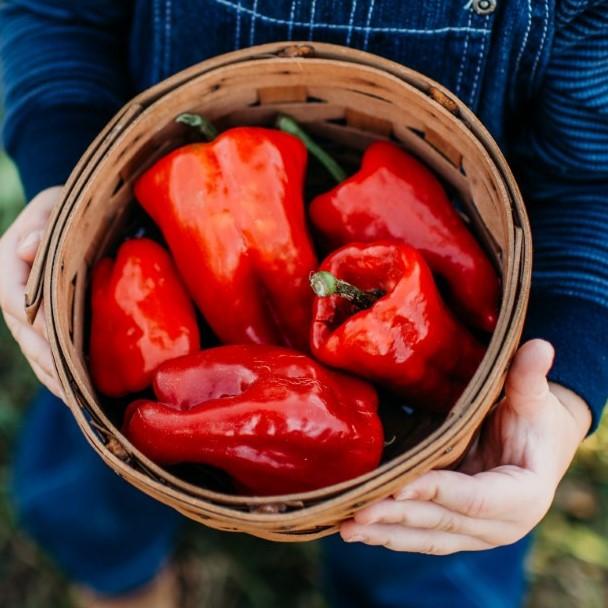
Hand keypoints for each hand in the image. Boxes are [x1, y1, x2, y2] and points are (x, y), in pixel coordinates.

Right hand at [0, 186, 63, 397]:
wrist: (64, 217)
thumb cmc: (63, 208)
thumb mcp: (54, 206)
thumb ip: (44, 223)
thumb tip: (31, 247)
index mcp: (7, 261)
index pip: (15, 299)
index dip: (37, 326)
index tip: (60, 350)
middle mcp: (11, 290)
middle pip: (25, 334)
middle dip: (47, 362)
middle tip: (72, 389)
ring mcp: (23, 309)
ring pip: (33, 348)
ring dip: (51, 374)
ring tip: (74, 400)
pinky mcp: (38, 319)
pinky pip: (44, 348)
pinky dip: (56, 370)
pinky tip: (73, 390)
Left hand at [340, 339, 591, 553]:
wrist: (541, 444)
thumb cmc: (536, 418)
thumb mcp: (535, 397)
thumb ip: (530, 376)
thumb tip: (540, 345)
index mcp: (524, 495)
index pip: (475, 498)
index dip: (437, 492)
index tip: (398, 488)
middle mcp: (502, 525)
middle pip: (443, 521)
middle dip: (398, 517)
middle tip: (357, 512)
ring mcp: (478, 532)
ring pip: (428, 537)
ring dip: (387, 534)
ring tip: (346, 528)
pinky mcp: (460, 530)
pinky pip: (424, 536)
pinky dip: (392, 535)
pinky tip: (359, 531)